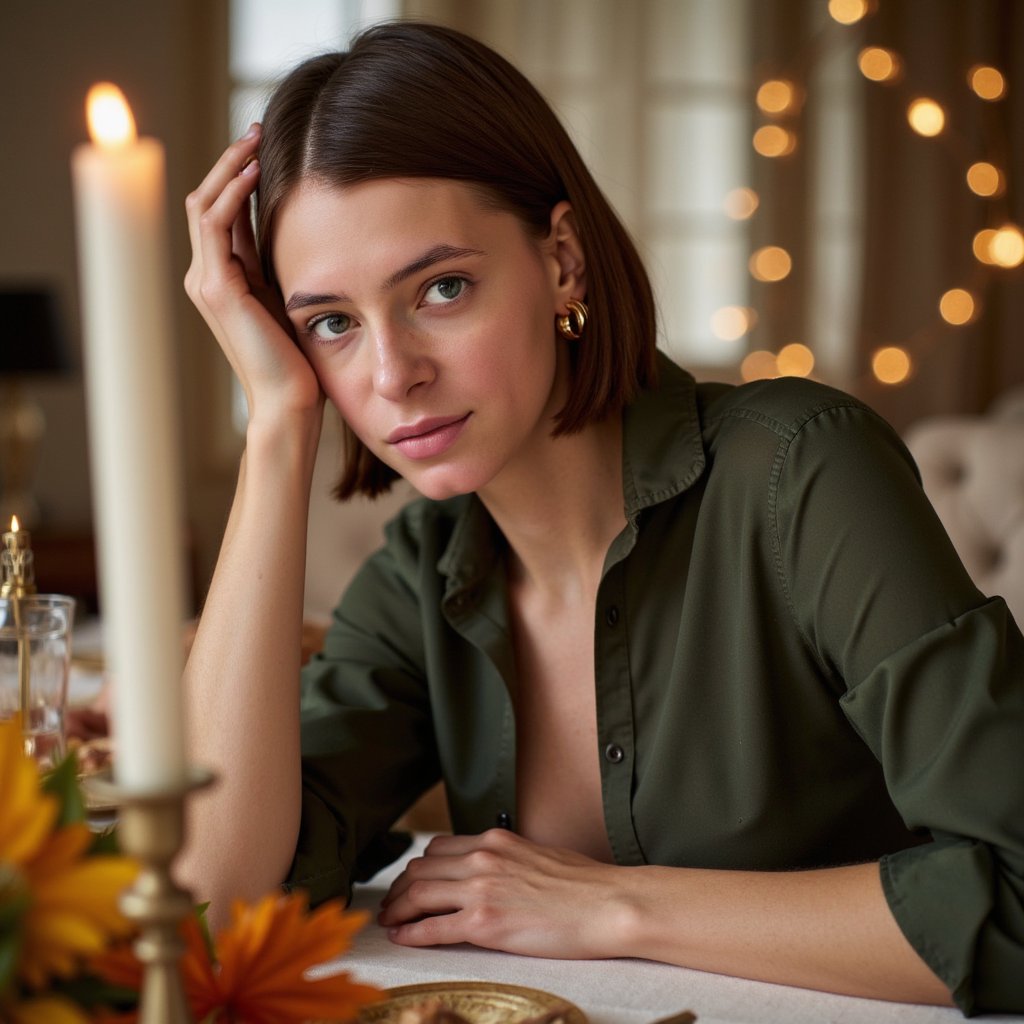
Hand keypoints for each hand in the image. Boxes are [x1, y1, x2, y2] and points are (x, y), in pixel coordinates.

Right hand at [184, 124, 322, 425]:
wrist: (289, 403)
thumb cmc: (301, 361)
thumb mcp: (292, 301)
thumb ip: (284, 269)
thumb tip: (306, 231)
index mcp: (224, 280)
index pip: (222, 214)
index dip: (238, 176)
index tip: (264, 146)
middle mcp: (206, 277)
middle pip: (206, 201)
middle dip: (230, 162)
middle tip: (257, 128)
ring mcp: (206, 282)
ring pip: (204, 205)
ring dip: (229, 167)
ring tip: (254, 137)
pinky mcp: (218, 288)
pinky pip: (214, 225)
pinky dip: (232, 194)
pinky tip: (256, 172)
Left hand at [378, 829, 634, 958]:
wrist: (607, 903)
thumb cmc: (584, 885)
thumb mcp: (538, 855)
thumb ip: (508, 859)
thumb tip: (495, 873)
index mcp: (495, 839)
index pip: (438, 848)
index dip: (418, 868)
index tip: (411, 883)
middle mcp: (482, 857)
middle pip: (420, 869)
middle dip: (400, 889)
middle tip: (392, 906)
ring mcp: (481, 888)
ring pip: (418, 894)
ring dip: (397, 909)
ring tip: (390, 922)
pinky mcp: (484, 922)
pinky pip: (433, 927)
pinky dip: (412, 933)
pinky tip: (403, 939)